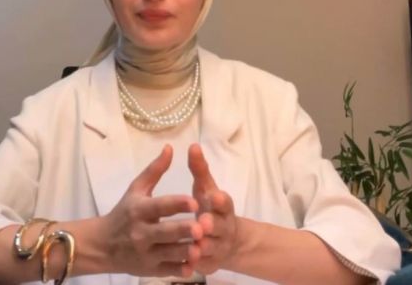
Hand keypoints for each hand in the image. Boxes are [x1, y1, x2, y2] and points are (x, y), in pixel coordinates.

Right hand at [102, 144, 203, 276]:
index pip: (160, 206)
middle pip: (167, 232)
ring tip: (204, 246)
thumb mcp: (136, 190)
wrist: (102, 245)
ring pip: (171, 253)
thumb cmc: (123, 213)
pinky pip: (169, 271)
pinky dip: (182, 269)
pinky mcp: (150, 270)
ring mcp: (146, 253)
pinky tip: (194, 263)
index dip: (177, 203)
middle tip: (202, 228)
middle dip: (184, 230)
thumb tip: (170, 148)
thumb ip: (155, 170)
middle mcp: (141, 232)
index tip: (194, 200)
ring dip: (189, 251)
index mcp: (140, 209)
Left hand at [188, 143, 237, 274]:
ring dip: (202, 247)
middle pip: (219, 227)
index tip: (214, 196)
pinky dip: (195, 266)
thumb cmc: (209, 208)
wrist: (225, 240)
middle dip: (211, 225)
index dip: (220, 200)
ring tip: (193, 247)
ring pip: (210, 248)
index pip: (225, 202)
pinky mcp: (210, 264)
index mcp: (223, 207)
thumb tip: (192, 146)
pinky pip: (203, 266)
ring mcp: (218, 247)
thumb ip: (199, 169)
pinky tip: (186, 265)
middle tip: (201, 223)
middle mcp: (224, 227)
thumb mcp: (206, 188)